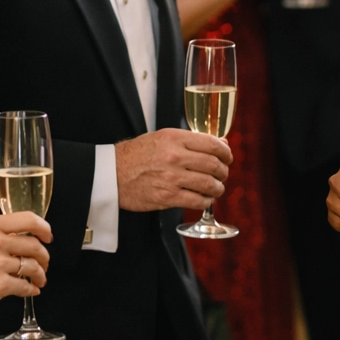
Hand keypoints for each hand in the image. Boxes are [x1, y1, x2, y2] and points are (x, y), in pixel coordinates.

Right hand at [0, 212, 51, 315]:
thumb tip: (23, 239)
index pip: (29, 220)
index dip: (44, 229)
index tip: (48, 236)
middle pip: (35, 246)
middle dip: (44, 257)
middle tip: (44, 263)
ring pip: (33, 267)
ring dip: (40, 275)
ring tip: (39, 279)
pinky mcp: (0, 285)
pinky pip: (25, 286)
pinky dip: (31, 289)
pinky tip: (30, 290)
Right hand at [115, 128, 231, 211]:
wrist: (111, 174)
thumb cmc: (138, 154)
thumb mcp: (163, 138)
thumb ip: (192, 141)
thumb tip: (221, 144)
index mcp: (175, 138)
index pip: (212, 144)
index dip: (225, 152)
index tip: (227, 157)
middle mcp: (175, 157)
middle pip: (213, 165)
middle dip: (224, 171)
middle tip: (222, 174)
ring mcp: (171, 178)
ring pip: (209, 184)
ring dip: (218, 188)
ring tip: (216, 188)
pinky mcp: (167, 197)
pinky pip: (197, 201)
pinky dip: (206, 201)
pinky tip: (204, 199)